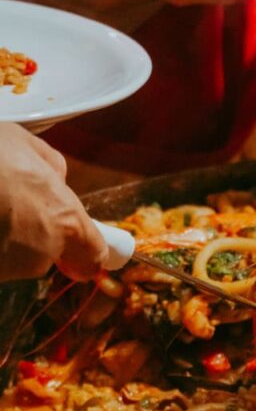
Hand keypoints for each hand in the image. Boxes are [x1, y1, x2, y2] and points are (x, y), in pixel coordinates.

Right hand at [0, 122, 107, 281]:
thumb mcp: (20, 141)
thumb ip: (50, 164)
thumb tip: (59, 179)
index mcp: (64, 221)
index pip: (92, 253)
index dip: (87, 249)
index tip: (82, 247)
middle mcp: (39, 253)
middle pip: (48, 253)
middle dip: (33, 234)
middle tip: (7, 203)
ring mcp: (7, 269)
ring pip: (14, 257)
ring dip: (3, 238)